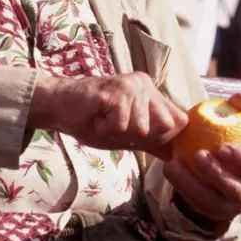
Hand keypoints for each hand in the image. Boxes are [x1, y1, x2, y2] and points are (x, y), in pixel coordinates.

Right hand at [28, 72, 186, 158]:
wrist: (60, 108)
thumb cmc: (94, 120)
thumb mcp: (129, 135)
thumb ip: (154, 141)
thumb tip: (177, 155)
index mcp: (152, 93)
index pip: (179, 120)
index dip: (164, 136)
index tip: (138, 136)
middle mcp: (146, 85)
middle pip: (165, 127)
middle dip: (139, 136)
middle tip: (117, 125)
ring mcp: (133, 85)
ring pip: (142, 129)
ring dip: (118, 132)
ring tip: (104, 120)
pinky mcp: (118, 91)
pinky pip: (121, 125)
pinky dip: (105, 128)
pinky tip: (96, 117)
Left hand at [163, 94, 240, 224]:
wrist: (222, 171)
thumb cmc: (232, 142)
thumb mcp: (237, 126)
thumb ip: (239, 110)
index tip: (222, 146)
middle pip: (235, 189)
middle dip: (217, 174)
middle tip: (198, 155)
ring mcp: (231, 207)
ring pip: (212, 201)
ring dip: (191, 183)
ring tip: (173, 163)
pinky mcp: (211, 214)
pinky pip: (196, 204)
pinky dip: (181, 188)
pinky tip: (169, 169)